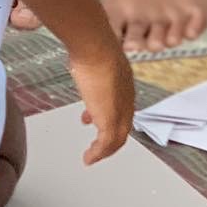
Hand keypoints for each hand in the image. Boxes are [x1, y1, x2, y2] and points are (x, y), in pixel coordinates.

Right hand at [70, 44, 134, 164]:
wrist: (96, 48)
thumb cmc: (92, 47)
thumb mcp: (94, 56)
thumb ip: (91, 60)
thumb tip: (81, 54)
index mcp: (124, 84)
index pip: (122, 107)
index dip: (111, 115)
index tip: (97, 118)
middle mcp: (126, 99)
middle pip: (122, 125)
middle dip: (110, 136)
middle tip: (99, 144)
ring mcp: (119, 111)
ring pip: (117, 138)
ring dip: (104, 148)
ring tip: (94, 154)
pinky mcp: (110, 122)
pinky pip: (106, 145)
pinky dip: (98, 154)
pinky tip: (88, 158)